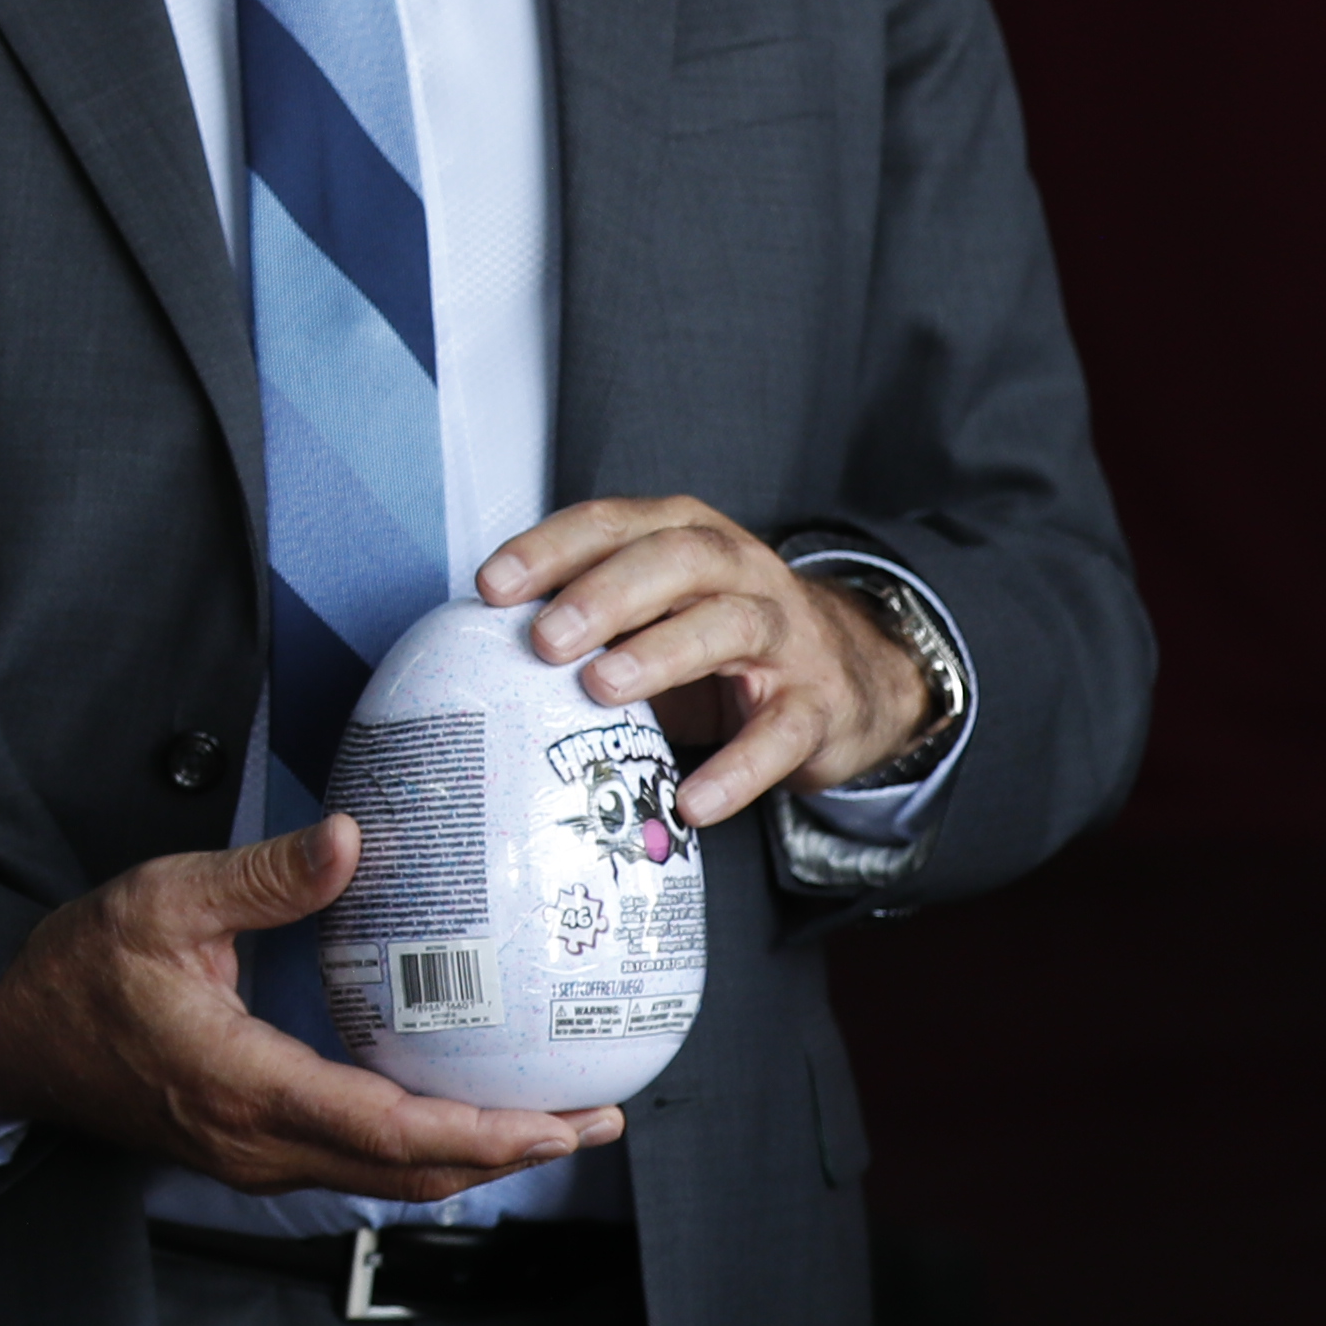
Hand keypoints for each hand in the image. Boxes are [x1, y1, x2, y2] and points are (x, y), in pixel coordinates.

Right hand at [0, 825, 618, 1196]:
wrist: (5, 1034)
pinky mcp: (248, 1147)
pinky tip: (453, 1114)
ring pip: (386, 1178)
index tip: (563, 1121)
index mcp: (244, 1087)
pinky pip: (354, 1163)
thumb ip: (263, 878)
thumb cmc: (74, 969)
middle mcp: (258, 1141)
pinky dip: (420, 1150)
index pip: (392, 1133)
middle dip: (510, 1154)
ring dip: (472, 1159)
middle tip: (592, 1120)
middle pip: (409, 1173)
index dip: (488, 1135)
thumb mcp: (162, 901)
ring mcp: (252, 1155)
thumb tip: (352, 839)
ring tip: (546, 1122)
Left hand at [478, 496, 934, 824]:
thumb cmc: (717, 640)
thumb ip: (584, 616)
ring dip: (660, 654)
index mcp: (686, 536)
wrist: (849, 675)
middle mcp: (740, 571)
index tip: (491, 588)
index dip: (550, 549)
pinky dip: (738, 768)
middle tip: (546, 638)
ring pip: (729, 626)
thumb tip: (476, 651)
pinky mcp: (817, 703)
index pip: (613, 523)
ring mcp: (785, 635)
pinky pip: (781, 732)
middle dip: (605, 592)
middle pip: (676, 559)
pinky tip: (691, 802)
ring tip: (600, 688)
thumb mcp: (652, 610)